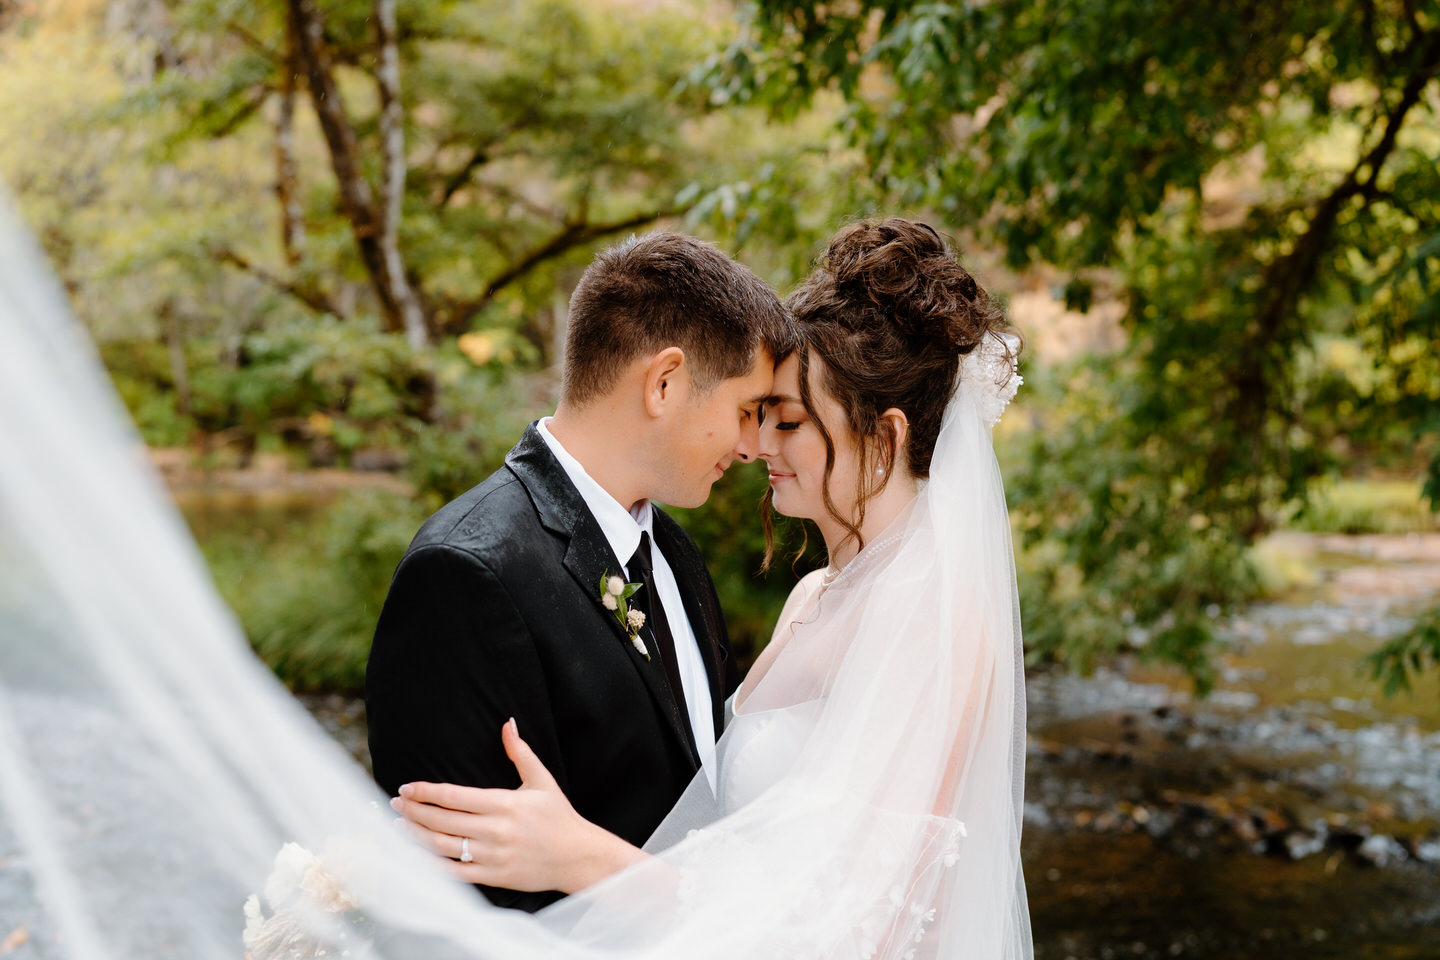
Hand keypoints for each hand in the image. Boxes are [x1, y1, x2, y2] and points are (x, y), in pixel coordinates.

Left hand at [391, 718, 640, 893]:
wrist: (577, 857)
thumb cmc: (559, 816)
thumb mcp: (542, 781)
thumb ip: (521, 753)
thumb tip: (508, 723)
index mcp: (504, 804)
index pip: (453, 796)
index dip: (425, 792)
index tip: (406, 788)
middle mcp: (495, 831)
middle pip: (442, 821)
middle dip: (413, 811)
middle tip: (394, 804)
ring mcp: (492, 856)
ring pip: (443, 847)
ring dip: (416, 836)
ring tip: (399, 826)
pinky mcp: (493, 877)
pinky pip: (454, 874)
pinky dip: (432, 866)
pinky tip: (416, 856)